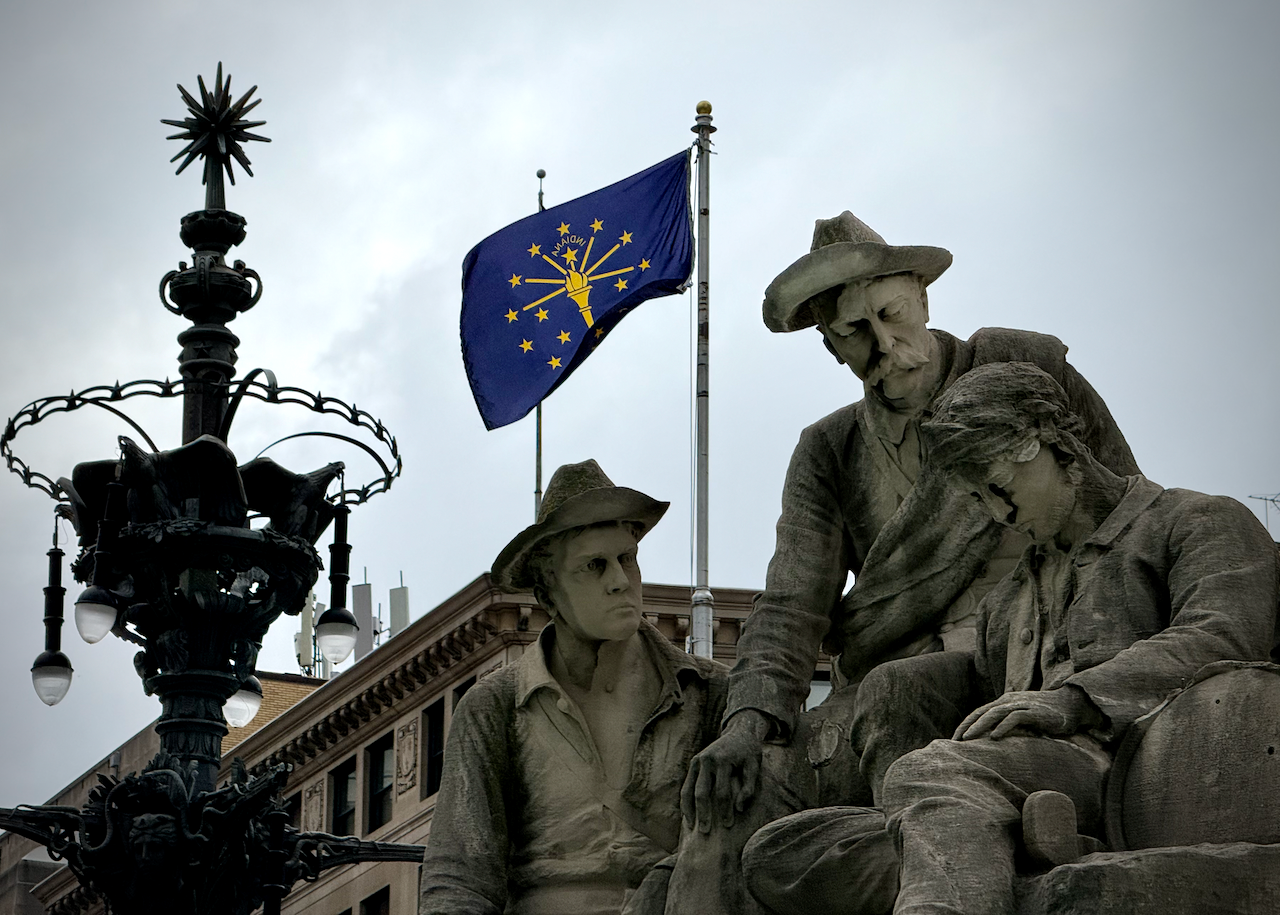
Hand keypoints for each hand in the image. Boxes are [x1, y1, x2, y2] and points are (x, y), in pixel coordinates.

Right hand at [681, 710, 769, 832]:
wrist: (738, 732)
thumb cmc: (749, 752)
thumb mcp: (754, 767)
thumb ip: (749, 788)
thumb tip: (738, 808)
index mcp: (723, 761)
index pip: (722, 792)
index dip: (725, 810)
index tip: (728, 825)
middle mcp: (706, 760)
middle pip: (701, 792)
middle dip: (703, 814)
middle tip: (705, 832)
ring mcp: (697, 761)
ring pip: (688, 789)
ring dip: (689, 810)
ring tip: (692, 827)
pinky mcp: (693, 763)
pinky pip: (686, 785)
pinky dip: (685, 801)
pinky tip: (688, 814)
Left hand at [953, 687, 1102, 740]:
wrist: (1069, 705)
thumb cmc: (1044, 714)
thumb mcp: (1022, 718)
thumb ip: (1007, 724)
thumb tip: (992, 741)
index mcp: (1004, 702)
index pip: (979, 712)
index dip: (966, 724)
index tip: (954, 738)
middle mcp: (1009, 701)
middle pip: (982, 712)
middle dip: (967, 726)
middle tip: (955, 740)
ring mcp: (1021, 704)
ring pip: (995, 714)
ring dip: (980, 726)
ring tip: (968, 739)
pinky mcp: (1034, 712)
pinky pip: (1015, 718)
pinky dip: (1004, 726)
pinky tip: (995, 737)